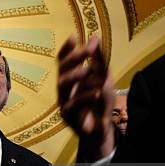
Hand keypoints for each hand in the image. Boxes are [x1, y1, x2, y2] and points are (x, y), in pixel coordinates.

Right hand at [57, 35, 114, 158]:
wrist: (102, 129)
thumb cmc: (99, 102)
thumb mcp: (103, 77)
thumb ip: (98, 59)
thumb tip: (95, 36)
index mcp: (70, 78)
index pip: (63, 60)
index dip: (66, 49)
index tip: (74, 36)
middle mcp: (64, 89)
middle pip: (62, 70)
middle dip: (74, 58)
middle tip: (87, 50)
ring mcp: (64, 102)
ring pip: (62, 86)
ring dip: (75, 76)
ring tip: (88, 70)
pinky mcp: (68, 116)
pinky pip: (73, 105)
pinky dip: (85, 98)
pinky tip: (96, 92)